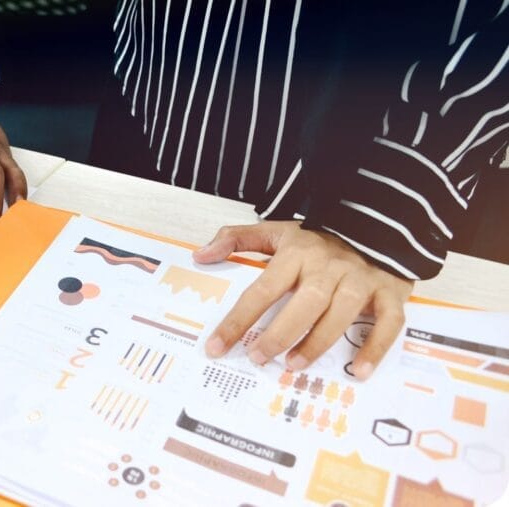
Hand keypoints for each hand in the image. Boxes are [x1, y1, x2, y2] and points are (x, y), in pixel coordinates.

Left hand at [194, 221, 412, 379]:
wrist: (376, 220)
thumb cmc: (318, 238)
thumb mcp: (276, 230)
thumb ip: (237, 239)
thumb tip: (201, 256)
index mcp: (298, 253)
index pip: (262, 290)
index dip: (238, 320)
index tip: (216, 346)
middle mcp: (330, 267)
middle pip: (305, 303)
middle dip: (280, 334)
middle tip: (258, 357)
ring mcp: (362, 279)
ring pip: (342, 313)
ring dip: (318, 342)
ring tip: (293, 365)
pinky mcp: (391, 291)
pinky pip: (389, 322)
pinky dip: (376, 348)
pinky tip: (359, 371)